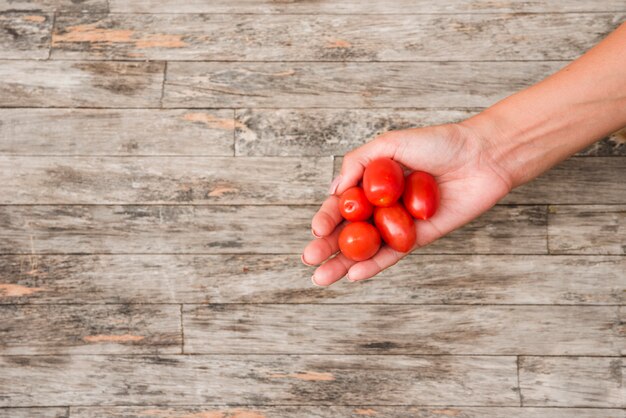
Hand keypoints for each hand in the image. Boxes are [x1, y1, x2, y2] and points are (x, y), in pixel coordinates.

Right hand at [302, 122, 512, 285]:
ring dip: (342, 263)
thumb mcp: (390, 144)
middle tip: (308, 259)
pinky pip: (392, 255)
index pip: (341, 203)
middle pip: (347, 229)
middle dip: (326, 245)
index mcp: (371, 182)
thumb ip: (358, 163)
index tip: (317, 230)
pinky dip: (373, 265)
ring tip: (320, 278)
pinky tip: (354, 275)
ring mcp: (398, 224)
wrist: (481, 157)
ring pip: (365, 247)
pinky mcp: (417, 239)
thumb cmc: (438, 143)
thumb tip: (334, 191)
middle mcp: (381, 205)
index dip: (326, 217)